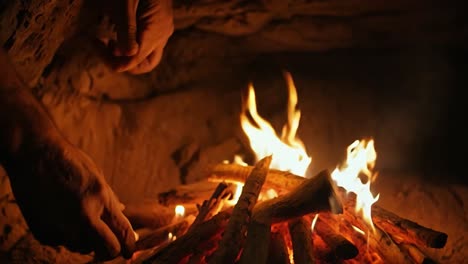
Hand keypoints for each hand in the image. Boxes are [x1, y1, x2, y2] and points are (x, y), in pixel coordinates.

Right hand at [5, 134, 134, 259]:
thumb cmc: (69, 163)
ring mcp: (62, 226)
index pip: (123, 232)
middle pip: (107, 249)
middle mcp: (83, 216)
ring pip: (83, 248)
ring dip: (87, 241)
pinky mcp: (44, 232)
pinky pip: (62, 243)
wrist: (34, 155)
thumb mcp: (97, 178)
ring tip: (79, 219)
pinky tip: (61, 216)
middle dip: (111, 250)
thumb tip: (124, 217)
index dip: (129, 246)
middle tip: (110, 246)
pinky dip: (66, 235)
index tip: (130, 252)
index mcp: (101, 199)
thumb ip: (111, 201)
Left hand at [105, 0, 173, 73]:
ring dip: (127, 56)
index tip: (92, 41)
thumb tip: (124, 58)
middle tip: (101, 48)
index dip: (109, 59)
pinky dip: (132, 45)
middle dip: (120, 62)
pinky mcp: (160, 23)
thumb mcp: (124, 3)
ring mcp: (164, 29)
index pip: (132, 61)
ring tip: (109, 42)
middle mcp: (163, 34)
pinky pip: (148, 44)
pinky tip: (118, 33)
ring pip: (147, 57)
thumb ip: (126, 30)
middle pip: (143, 65)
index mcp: (156, 31)